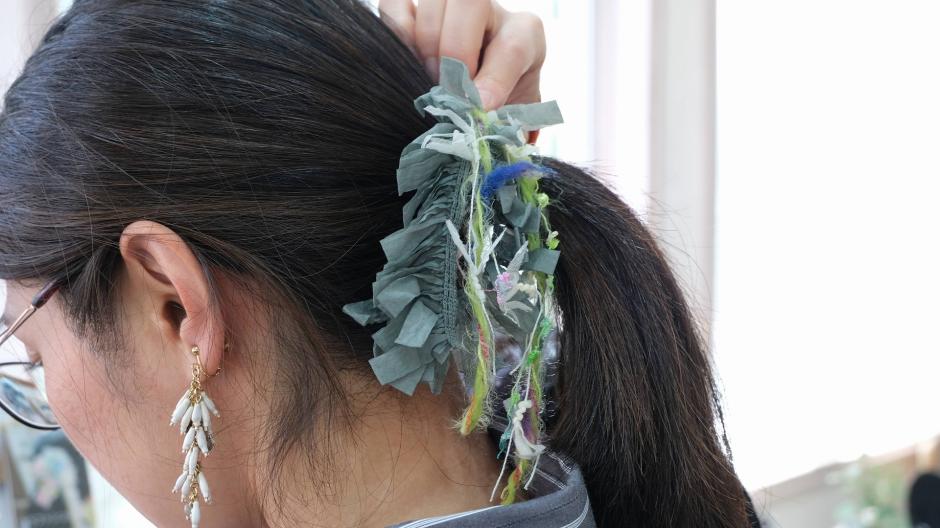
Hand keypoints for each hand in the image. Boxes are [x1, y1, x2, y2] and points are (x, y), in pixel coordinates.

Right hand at [379, 0, 545, 111]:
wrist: (478, 96)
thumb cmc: (496, 105)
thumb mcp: (510, 114)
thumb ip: (506, 122)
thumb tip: (485, 129)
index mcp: (524, 34)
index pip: (514, 44)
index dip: (495, 78)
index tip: (481, 107)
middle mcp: (489, 10)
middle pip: (469, 3)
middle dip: (453, 50)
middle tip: (446, 88)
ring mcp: (450, 5)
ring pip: (432, 1)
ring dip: (424, 44)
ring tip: (427, 78)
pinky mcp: (416, 7)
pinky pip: (394, 4)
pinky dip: (396, 32)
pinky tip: (407, 62)